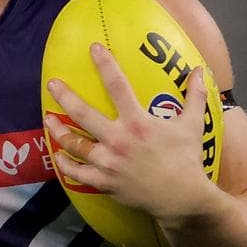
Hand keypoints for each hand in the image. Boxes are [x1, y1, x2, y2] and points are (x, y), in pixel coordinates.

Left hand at [43, 43, 218, 224]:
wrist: (182, 198)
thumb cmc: (186, 159)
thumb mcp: (192, 125)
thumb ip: (194, 96)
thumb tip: (199, 71)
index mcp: (138, 122)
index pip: (118, 86)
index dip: (105, 65)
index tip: (93, 48)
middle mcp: (118, 140)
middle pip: (83, 114)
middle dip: (65, 97)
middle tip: (52, 84)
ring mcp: (108, 162)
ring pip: (74, 143)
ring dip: (57, 130)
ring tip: (47, 119)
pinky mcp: (104, 181)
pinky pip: (76, 172)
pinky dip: (64, 163)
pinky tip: (57, 153)